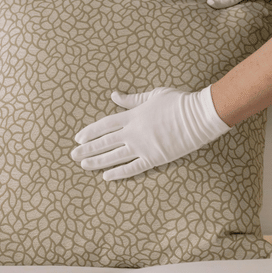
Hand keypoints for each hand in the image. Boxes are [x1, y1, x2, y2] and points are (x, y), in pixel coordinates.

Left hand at [71, 86, 230, 180]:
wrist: (198, 117)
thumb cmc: (178, 102)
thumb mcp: (153, 95)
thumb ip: (132, 99)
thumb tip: (113, 95)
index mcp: (133, 116)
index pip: (105, 125)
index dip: (90, 132)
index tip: (78, 138)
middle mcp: (134, 133)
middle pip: (105, 142)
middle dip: (87, 149)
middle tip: (73, 155)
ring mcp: (143, 147)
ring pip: (114, 157)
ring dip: (97, 161)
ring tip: (84, 165)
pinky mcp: (154, 158)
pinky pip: (132, 168)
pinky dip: (119, 173)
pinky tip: (107, 176)